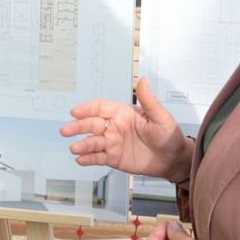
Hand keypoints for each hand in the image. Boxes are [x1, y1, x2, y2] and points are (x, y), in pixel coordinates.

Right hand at [62, 78, 186, 179]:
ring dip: (82, 144)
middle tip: (67, 130)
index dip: (88, 109)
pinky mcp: (113, 157)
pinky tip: (80, 160)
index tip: (76, 112)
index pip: (101, 108)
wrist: (172, 159)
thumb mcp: (161, 117)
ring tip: (74, 148)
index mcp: (123, 113)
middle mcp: (114, 126)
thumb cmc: (168, 135)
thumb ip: (149, 100)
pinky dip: (88, 158)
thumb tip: (143, 80)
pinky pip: (97, 157)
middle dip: (78, 126)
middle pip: (92, 124)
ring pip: (93, 142)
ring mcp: (112, 142)